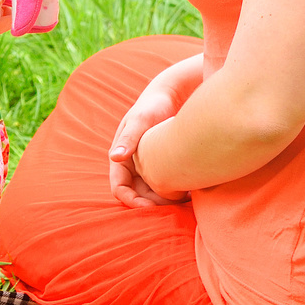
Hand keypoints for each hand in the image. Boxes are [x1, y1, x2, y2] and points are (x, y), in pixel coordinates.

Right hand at [106, 69, 194, 208]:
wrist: (175, 95)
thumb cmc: (153, 105)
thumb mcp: (140, 120)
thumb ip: (129, 138)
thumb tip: (114, 156)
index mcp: (121, 158)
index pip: (120, 188)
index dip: (131, 201)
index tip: (148, 209)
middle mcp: (133, 165)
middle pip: (138, 195)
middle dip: (151, 204)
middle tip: (171, 209)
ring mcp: (149, 166)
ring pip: (153, 192)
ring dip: (164, 200)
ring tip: (182, 201)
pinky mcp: (165, 165)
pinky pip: (167, 184)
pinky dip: (175, 191)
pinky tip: (190, 192)